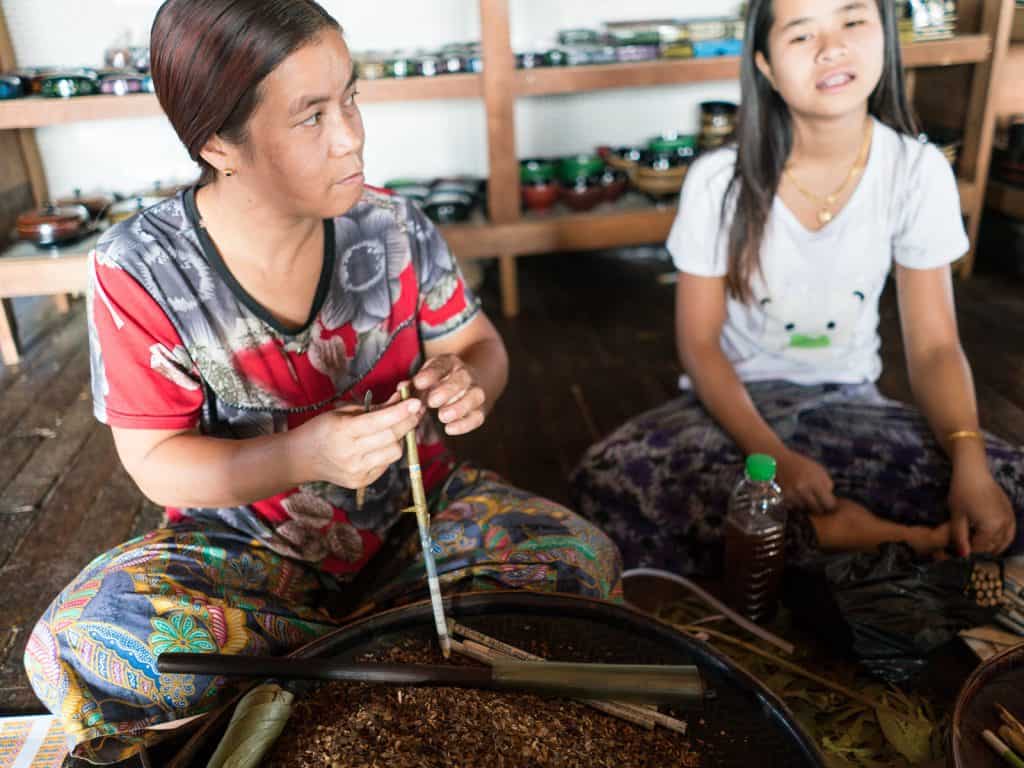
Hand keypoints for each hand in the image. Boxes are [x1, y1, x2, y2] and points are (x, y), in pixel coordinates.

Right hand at [304, 398, 422, 488]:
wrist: (302, 458)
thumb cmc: (323, 429)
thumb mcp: (344, 411)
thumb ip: (374, 407)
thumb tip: (403, 399)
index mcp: (343, 431)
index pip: (379, 422)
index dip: (401, 412)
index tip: (417, 403)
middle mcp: (351, 454)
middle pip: (391, 437)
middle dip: (408, 422)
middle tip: (416, 411)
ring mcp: (357, 471)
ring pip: (394, 453)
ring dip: (399, 438)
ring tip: (393, 429)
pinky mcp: (361, 482)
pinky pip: (387, 464)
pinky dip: (388, 452)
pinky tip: (380, 445)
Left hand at [412, 354, 486, 435]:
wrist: (466, 386)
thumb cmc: (438, 384)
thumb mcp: (425, 379)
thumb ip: (412, 385)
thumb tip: (401, 389)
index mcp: (449, 363)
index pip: (441, 365)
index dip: (430, 374)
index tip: (418, 383)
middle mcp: (465, 375)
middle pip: (461, 379)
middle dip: (447, 390)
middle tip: (432, 402)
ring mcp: (475, 392)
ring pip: (474, 397)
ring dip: (458, 407)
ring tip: (442, 417)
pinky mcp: (480, 409)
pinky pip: (477, 416)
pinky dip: (464, 424)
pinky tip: (449, 429)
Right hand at [775, 448, 837, 514]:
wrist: (780, 461)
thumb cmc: (803, 465)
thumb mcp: (819, 471)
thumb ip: (827, 485)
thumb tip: (830, 500)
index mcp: (815, 481)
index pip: (828, 503)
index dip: (830, 504)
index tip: (829, 502)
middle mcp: (803, 489)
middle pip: (817, 509)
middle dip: (820, 506)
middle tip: (819, 501)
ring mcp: (793, 494)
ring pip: (806, 509)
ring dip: (808, 505)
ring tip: (807, 496)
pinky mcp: (785, 497)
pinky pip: (796, 507)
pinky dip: (798, 504)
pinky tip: (798, 495)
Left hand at [948, 466, 1014, 555]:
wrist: (974, 473)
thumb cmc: (962, 493)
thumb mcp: (957, 517)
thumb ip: (960, 538)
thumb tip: (963, 556)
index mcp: (992, 528)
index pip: (980, 548)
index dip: (968, 549)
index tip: (959, 547)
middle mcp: (1005, 525)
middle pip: (993, 545)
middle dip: (981, 548)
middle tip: (968, 544)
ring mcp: (1010, 518)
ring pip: (1004, 540)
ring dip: (993, 545)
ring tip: (979, 544)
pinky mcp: (1011, 512)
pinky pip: (1010, 531)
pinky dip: (1003, 538)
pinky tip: (993, 537)